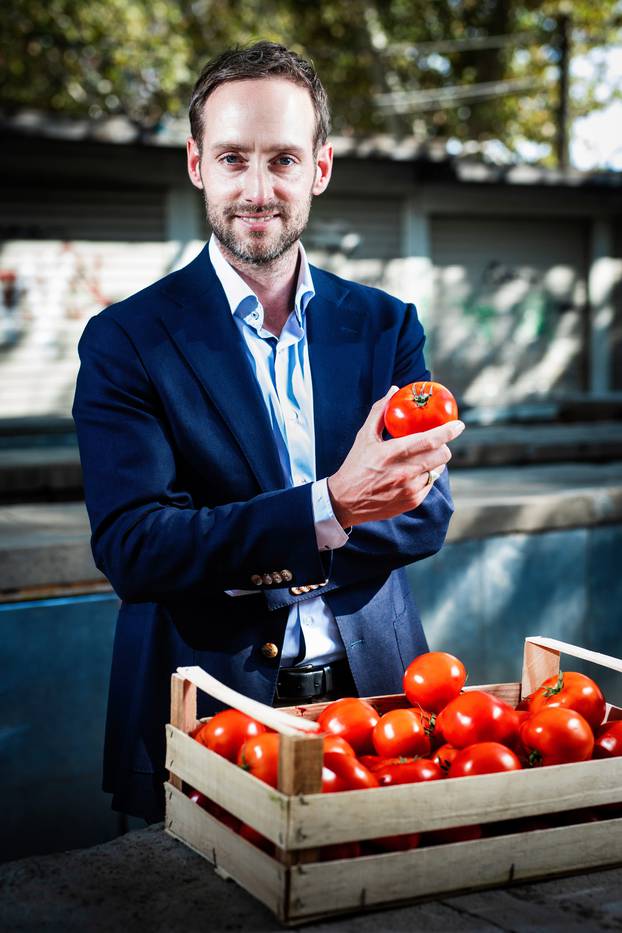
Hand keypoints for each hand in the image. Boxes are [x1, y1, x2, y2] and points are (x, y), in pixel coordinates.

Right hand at [327, 386, 464, 527]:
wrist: (345, 501)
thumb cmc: (355, 465)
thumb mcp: (364, 436)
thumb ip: (380, 412)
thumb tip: (394, 390)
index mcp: (393, 453)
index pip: (430, 440)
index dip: (448, 431)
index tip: (459, 424)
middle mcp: (404, 472)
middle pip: (442, 455)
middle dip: (443, 446)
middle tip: (436, 442)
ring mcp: (410, 489)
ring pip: (437, 470)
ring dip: (433, 462)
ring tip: (419, 459)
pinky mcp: (412, 501)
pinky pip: (430, 484)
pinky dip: (426, 476)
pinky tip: (412, 474)